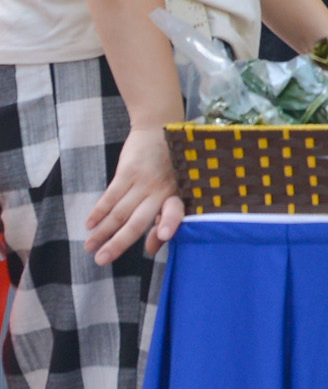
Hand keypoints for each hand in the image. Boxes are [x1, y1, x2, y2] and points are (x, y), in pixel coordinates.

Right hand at [84, 126, 182, 263]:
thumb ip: (164, 216)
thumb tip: (152, 249)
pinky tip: (89, 224)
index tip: (151, 249)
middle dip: (118, 244)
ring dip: (102, 232)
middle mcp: (161, 189)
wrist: (159, 128)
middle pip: (137, 222)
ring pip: (119, 212)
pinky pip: (111, 196)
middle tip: (101, 261)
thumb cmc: (170, 165)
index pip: (173, 215)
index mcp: (177, 194)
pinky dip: (98, 211)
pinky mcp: (128, 171)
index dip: (162, 231)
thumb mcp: (175, 187)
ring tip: (89, 247)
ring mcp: (144, 180)